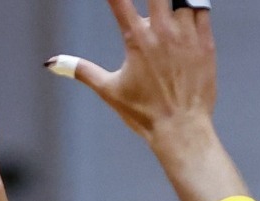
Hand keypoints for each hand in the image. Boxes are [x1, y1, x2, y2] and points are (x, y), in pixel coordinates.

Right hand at [47, 0, 215, 147]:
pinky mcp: (206, 42)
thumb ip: (81, 70)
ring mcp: (187, 35)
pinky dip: (194, 9)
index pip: (119, 0)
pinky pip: (202, 10)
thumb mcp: (108, 90)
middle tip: (148, 7)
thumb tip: (53, 63)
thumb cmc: (144, 113)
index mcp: (136, 39)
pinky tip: (187, 15)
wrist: (181, 129)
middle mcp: (162, 31)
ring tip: (166, 14)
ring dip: (173, 3)